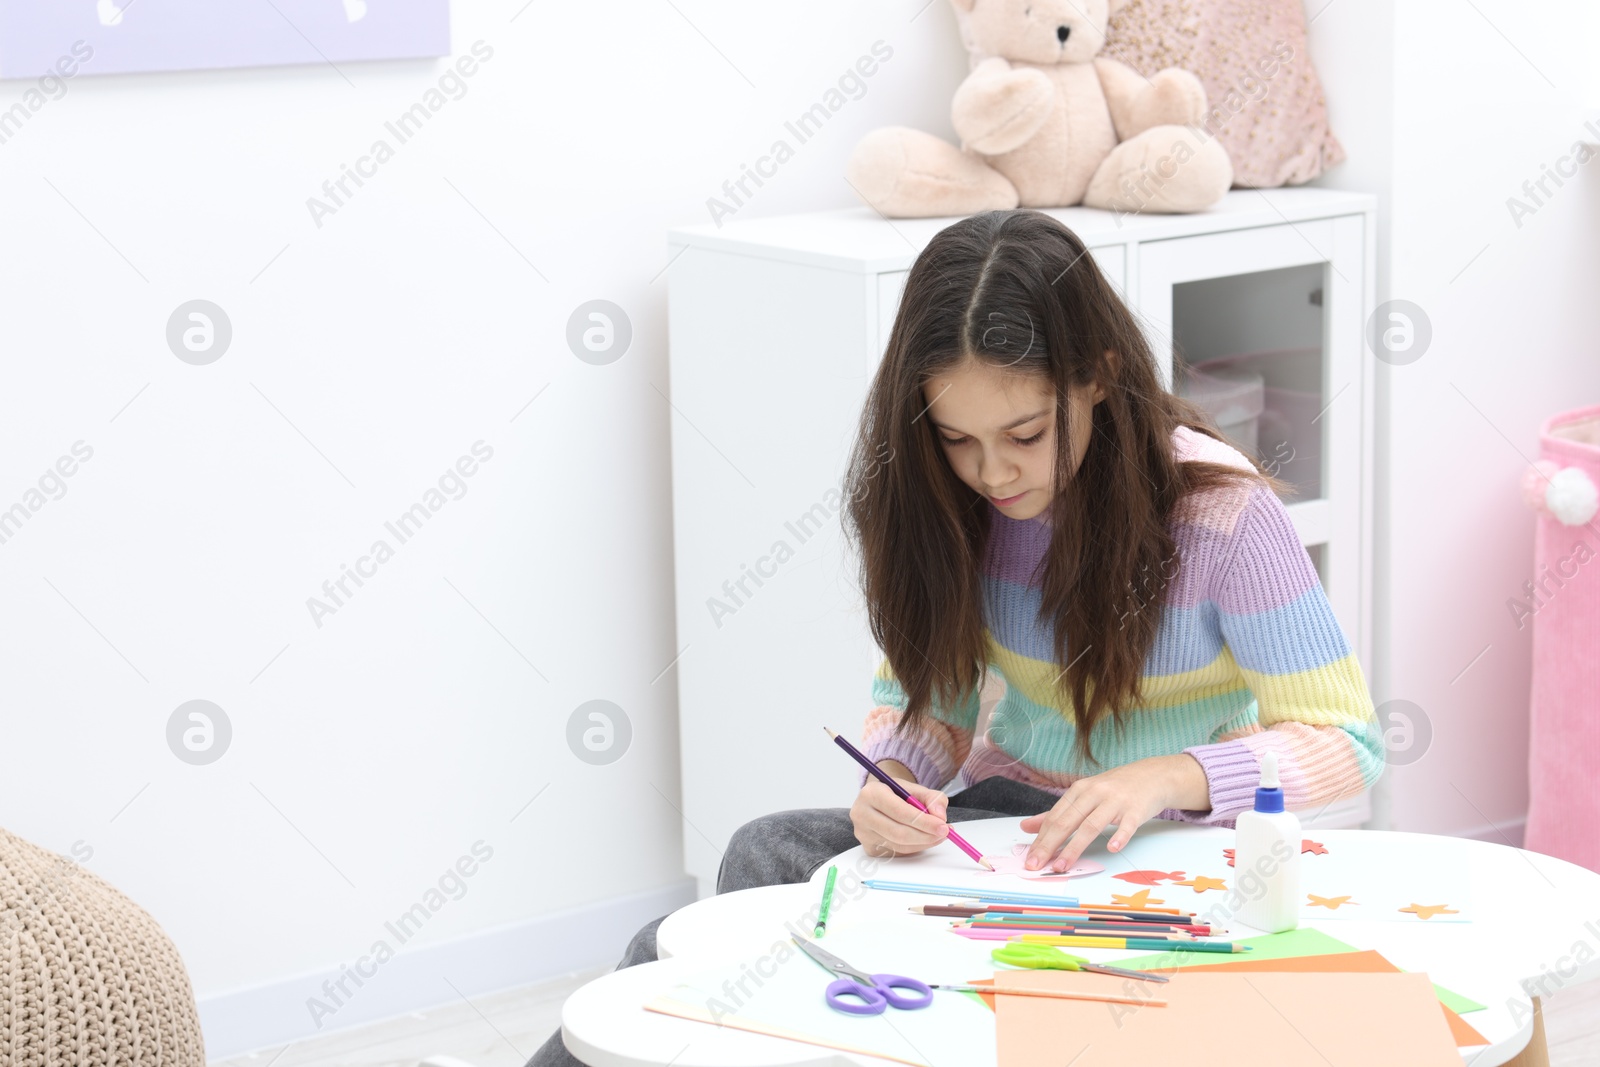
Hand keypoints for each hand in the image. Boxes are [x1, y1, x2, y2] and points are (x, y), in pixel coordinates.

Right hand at [850, 767, 950, 858]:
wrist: (877, 800)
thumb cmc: (895, 794)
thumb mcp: (914, 788)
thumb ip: (932, 798)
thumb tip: (940, 815)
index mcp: (871, 793)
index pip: (900, 812)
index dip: (924, 822)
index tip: (943, 826)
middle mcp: (862, 813)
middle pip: (898, 832)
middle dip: (926, 835)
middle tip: (944, 833)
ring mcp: (863, 833)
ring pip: (899, 845)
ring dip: (923, 843)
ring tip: (937, 835)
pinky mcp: (868, 848)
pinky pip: (897, 853)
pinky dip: (914, 848)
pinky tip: (923, 839)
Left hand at [1017, 755, 1207, 872]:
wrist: (1152, 776)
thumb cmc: (1114, 789)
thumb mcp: (1083, 795)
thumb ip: (1056, 813)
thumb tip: (1026, 827)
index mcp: (1079, 791)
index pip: (1054, 818)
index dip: (1040, 839)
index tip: (1029, 859)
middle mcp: (1094, 794)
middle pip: (1067, 822)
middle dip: (1049, 845)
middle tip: (1036, 865)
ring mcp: (1115, 801)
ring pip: (1091, 825)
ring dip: (1075, 847)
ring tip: (1062, 865)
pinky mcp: (1136, 809)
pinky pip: (1126, 825)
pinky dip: (1119, 836)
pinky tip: (1111, 848)